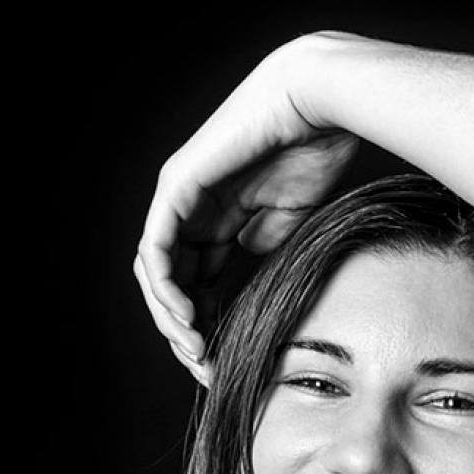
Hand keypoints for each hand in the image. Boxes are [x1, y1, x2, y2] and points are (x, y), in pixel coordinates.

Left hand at [133, 38, 358, 384]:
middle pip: (170, 286)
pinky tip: (186, 317)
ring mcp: (177, 197)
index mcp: (213, 219)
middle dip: (185, 334)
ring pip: (156, 273)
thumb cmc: (313, 151)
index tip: (223, 365)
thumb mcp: (286, 222)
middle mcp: (188, 210)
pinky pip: (157, 248)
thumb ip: (261, 249)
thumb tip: (250, 277)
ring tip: (196, 349)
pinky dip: (167, 288)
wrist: (317, 105)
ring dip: (171, 319)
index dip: (205, 328)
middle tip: (207, 368)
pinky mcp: (177, 186)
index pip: (195, 285)